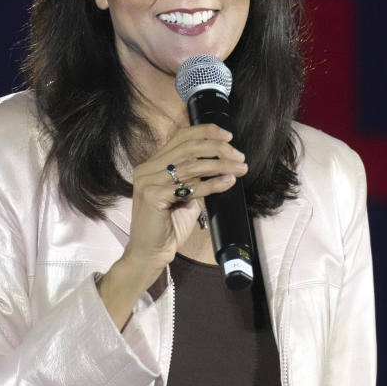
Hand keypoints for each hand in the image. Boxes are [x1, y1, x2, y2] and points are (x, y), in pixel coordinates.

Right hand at [97, 123, 247, 327]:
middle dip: (217, 148)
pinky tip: (228, 181)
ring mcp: (147, 181)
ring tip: (240, 168)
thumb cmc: (168, 227)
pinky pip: (189, 186)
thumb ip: (195, 179)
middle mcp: (147, 168)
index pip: (180, 137)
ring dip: (220, 164)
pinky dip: (212, 183)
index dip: (205, 132)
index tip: (229, 136)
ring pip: (191, 165)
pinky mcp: (152, 196)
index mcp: (152, 164)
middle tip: (239, 155)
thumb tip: (223, 164)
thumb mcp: (184, 196)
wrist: (150, 254)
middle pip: (187, 147)